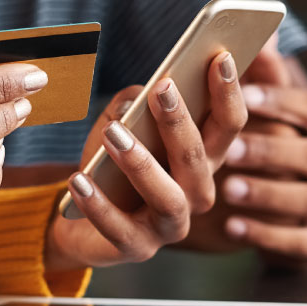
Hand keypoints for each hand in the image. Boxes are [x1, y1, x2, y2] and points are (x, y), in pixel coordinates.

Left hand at [45, 52, 246, 269]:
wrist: (78, 217)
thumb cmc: (108, 164)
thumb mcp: (120, 124)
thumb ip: (132, 104)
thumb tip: (140, 94)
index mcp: (202, 159)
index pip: (228, 125)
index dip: (228, 93)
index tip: (221, 57)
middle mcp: (196, 193)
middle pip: (200, 158)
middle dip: (181, 122)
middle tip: (163, 87)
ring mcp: (170, 225)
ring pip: (167, 195)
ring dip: (141, 163)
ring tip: (114, 134)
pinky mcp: (137, 248)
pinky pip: (119, 229)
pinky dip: (98, 205)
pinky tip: (79, 179)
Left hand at [219, 51, 306, 259]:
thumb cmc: (288, 153)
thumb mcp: (281, 119)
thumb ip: (270, 80)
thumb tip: (262, 33)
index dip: (280, 102)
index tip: (241, 95)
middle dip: (270, 152)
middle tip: (230, 149)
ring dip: (268, 194)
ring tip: (228, 190)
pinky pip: (302, 242)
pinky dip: (268, 236)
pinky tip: (234, 228)